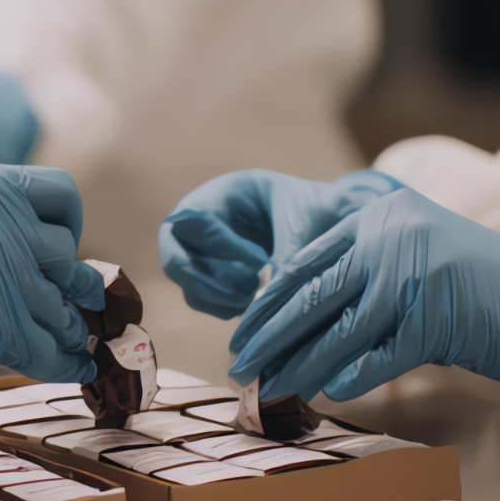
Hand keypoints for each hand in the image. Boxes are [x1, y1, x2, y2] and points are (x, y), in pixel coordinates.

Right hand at [0, 165, 105, 393]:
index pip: (62, 196)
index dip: (67, 225)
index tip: (56, 247)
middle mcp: (6, 227)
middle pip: (69, 259)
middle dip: (68, 285)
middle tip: (60, 303)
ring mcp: (8, 278)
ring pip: (67, 310)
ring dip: (68, 329)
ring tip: (66, 340)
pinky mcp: (1, 331)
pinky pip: (58, 353)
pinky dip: (70, 366)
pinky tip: (76, 372)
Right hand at [159, 169, 404, 317]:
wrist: (325, 220)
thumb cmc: (312, 210)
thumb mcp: (302, 226)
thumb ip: (287, 258)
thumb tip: (267, 302)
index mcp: (221, 194)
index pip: (193, 222)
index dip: (220, 247)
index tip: (260, 263)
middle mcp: (200, 220)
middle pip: (174, 254)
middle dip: (206, 280)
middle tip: (246, 292)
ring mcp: (201, 247)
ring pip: (186, 281)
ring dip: (216, 296)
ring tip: (255, 295)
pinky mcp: (210, 272)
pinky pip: (199, 296)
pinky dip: (222, 306)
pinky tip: (254, 302)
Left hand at [233, 189, 499, 408]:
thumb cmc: (488, 292)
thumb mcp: (418, 264)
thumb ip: (366, 275)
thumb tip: (296, 317)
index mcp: (382, 215)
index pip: (306, 259)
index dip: (269, 300)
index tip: (244, 331)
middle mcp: (393, 236)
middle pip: (312, 292)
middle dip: (269, 334)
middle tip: (241, 366)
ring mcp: (416, 274)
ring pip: (338, 328)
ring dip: (300, 364)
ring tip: (273, 389)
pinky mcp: (438, 316)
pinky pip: (379, 355)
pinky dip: (351, 377)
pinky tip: (330, 393)